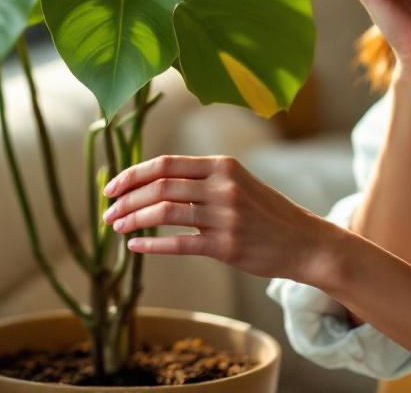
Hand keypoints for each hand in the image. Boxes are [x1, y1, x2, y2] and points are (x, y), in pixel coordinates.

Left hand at [101, 154, 335, 283]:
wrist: (304, 241)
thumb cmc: (265, 212)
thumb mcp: (237, 182)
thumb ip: (201, 179)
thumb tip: (152, 183)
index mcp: (222, 165)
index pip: (165, 164)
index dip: (132, 174)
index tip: (111, 187)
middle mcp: (222, 186)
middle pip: (160, 187)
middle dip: (126, 200)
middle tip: (107, 213)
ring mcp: (225, 216)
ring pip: (164, 213)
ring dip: (133, 220)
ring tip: (116, 228)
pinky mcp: (227, 246)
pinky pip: (179, 244)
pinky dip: (152, 245)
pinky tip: (135, 247)